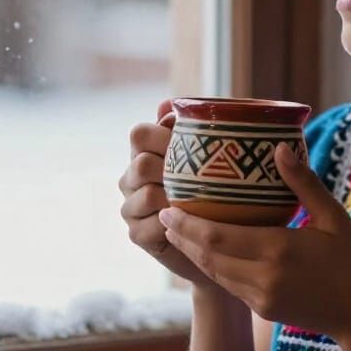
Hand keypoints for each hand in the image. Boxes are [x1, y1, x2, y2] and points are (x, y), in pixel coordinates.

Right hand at [118, 100, 216, 290]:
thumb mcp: (212, 161)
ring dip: (177, 200)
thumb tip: (167, 104)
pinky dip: (176, 225)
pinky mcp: (136, 234)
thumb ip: (193, 131)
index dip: (163, 137)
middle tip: (203, 181)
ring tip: (200, 205)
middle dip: (173, 171)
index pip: (139, 133)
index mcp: (144, 154)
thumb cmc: (218, 196)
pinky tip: (192, 226)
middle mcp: (131, 178)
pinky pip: (153, 224)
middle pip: (142, 163)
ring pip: (147, 193)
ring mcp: (130, 207)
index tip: (192, 148)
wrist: (220, 245)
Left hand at [156, 143, 350, 341]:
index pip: (218, 236)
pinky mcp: (262, 310)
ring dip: (193, 252)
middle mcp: (264, 277)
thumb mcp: (334, 217)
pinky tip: (206, 251)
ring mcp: (261, 298)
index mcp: (279, 249)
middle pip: (208, 256)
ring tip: (176, 230)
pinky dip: (213, 266)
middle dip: (182, 236)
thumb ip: (304, 183)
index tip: (169, 206)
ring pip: (215, 273)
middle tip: (164, 213)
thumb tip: (280, 146)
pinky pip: (229, 285)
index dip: (188, 223)